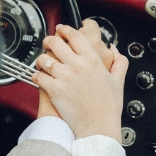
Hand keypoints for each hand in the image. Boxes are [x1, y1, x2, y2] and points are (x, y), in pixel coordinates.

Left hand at [33, 24, 128, 139]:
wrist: (98, 126)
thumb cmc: (108, 107)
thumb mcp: (118, 81)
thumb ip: (119, 62)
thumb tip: (115, 51)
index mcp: (92, 60)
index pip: (74, 36)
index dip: (65, 29)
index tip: (61, 29)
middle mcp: (77, 65)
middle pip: (55, 42)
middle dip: (48, 41)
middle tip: (48, 44)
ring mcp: (64, 77)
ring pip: (43, 59)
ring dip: (41, 59)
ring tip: (43, 63)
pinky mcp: (54, 89)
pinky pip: (37, 76)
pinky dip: (36, 76)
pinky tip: (40, 78)